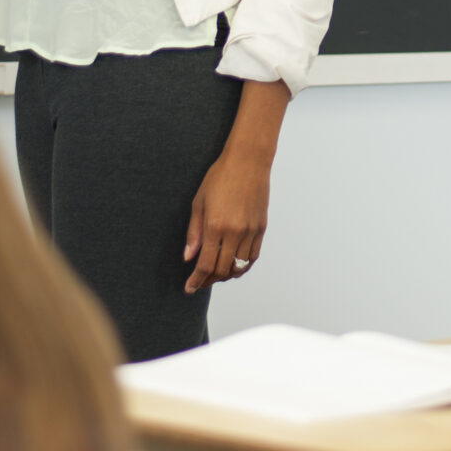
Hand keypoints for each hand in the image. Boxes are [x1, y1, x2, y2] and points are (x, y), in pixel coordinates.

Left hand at [184, 143, 269, 293]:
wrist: (248, 161)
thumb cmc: (220, 177)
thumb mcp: (199, 202)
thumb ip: (193, 232)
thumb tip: (188, 257)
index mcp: (215, 225)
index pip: (205, 264)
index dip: (196, 280)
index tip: (189, 289)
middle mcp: (234, 232)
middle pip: (221, 269)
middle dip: (208, 280)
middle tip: (200, 282)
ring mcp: (250, 231)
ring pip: (239, 266)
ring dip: (225, 275)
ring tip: (215, 275)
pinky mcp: (261, 228)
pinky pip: (252, 257)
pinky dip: (243, 267)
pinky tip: (234, 267)